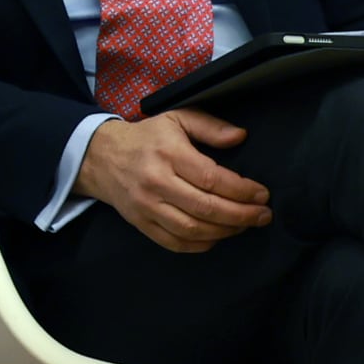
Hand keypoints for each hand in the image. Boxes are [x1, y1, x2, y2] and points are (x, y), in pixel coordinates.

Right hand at [76, 107, 271, 253]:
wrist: (100, 156)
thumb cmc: (147, 138)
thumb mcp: (176, 119)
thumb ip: (209, 126)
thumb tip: (240, 136)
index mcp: (168, 153)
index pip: (212, 178)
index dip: (242, 191)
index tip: (262, 194)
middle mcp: (156, 182)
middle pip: (207, 208)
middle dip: (242, 215)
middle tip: (263, 215)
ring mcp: (147, 206)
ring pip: (194, 229)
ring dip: (226, 231)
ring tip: (244, 225)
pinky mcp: (141, 223)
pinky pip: (176, 243)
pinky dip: (202, 244)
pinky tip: (217, 235)